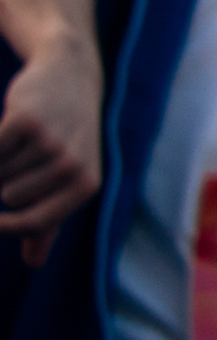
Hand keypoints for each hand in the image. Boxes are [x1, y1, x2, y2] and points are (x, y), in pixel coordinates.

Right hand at [0, 32, 103, 265]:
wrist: (70, 76)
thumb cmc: (67, 138)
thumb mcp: (68, 179)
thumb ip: (48, 221)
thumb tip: (34, 263)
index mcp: (85, 186)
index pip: (33, 224)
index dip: (5, 227)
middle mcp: (72, 166)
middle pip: (8, 197)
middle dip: (3, 182)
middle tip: (22, 156)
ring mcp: (50, 142)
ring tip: (21, 140)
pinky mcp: (25, 120)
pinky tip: (6, 132)